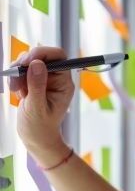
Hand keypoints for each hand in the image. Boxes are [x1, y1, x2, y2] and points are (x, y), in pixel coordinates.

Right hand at [11, 47, 74, 164]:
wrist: (35, 137)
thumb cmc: (40, 127)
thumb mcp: (36, 107)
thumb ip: (37, 85)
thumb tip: (38, 64)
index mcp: (64, 83)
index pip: (59, 56)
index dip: (43, 53)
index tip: (26, 61)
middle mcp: (56, 78)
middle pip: (41, 56)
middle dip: (25, 63)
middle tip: (14, 77)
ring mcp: (44, 79)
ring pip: (29, 62)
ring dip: (17, 72)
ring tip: (16, 90)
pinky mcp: (33, 81)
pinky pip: (22, 70)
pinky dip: (15, 77)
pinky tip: (17, 92)